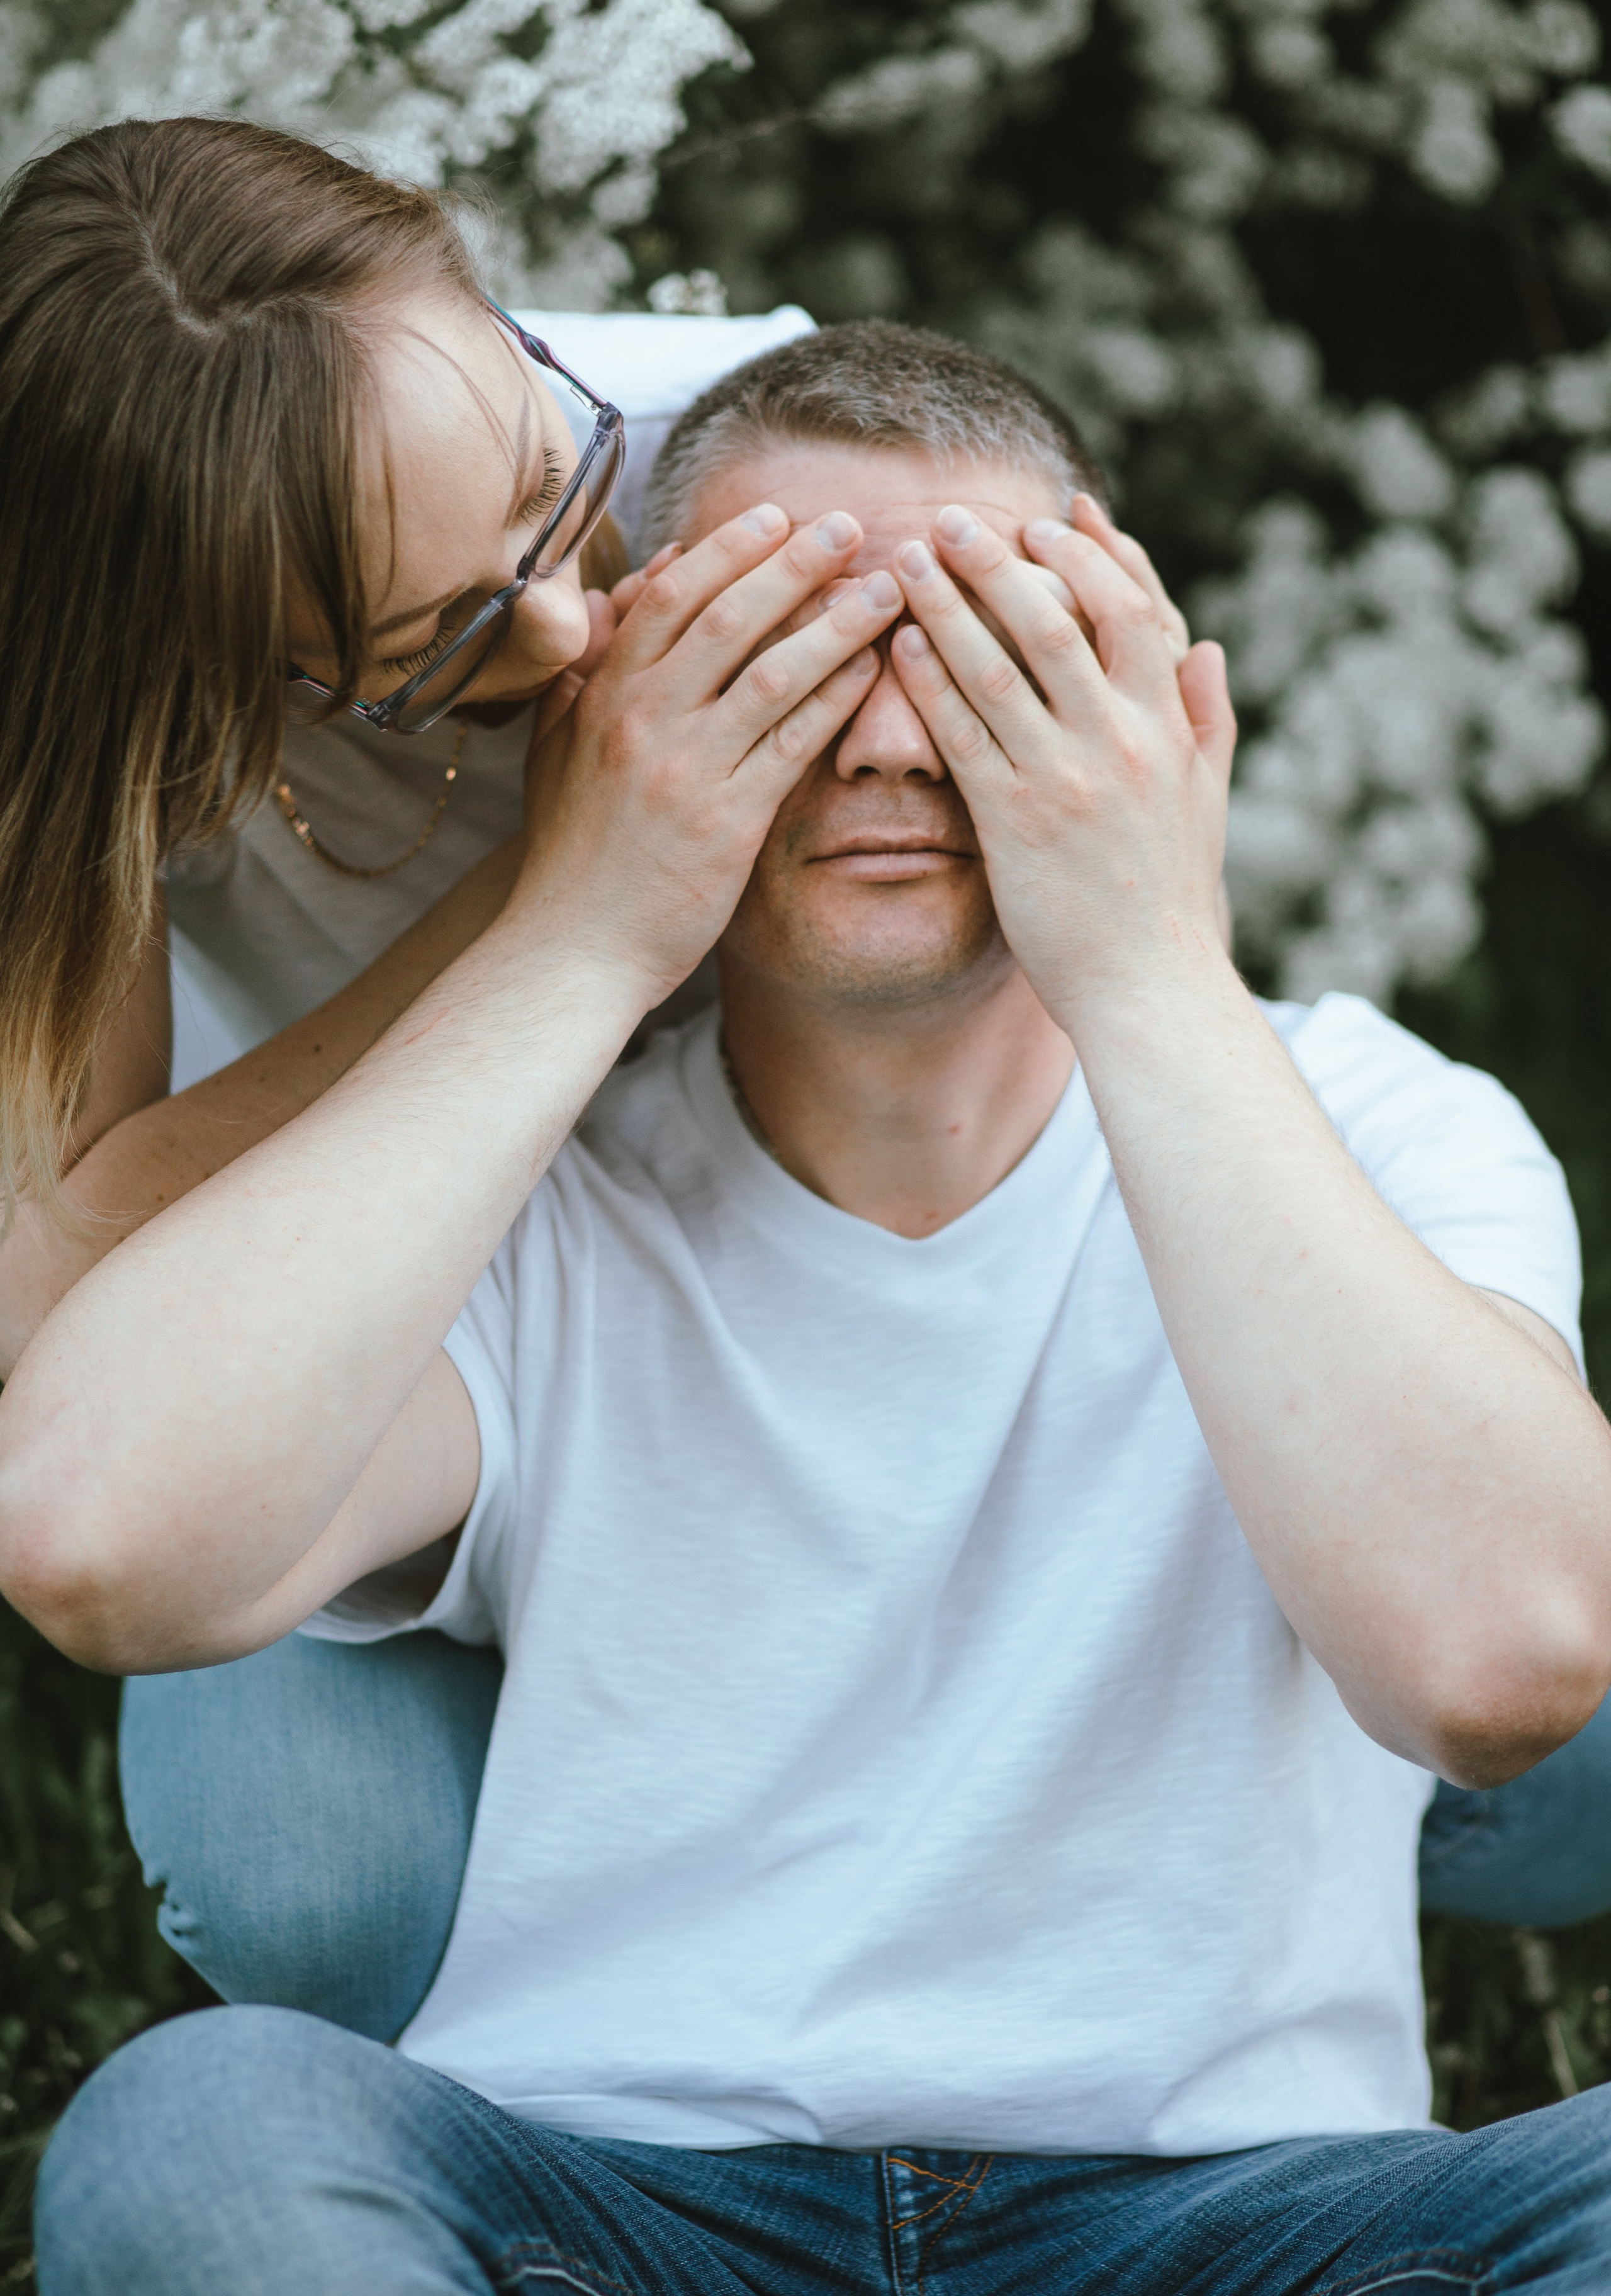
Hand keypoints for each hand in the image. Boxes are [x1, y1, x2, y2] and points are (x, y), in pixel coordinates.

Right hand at [515, 506, 902, 1004]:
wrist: (572, 948)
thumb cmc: (571, 856)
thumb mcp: (555, 751)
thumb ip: (582, 673)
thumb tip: (611, 599)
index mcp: (602, 697)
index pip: (668, 598)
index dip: (726, 551)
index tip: (776, 518)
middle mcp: (642, 722)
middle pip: (727, 619)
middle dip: (792, 565)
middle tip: (847, 525)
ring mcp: (685, 770)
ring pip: (770, 674)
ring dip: (833, 623)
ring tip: (883, 588)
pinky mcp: (725, 823)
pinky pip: (791, 745)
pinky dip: (836, 700)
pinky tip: (875, 670)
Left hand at [887, 505, 1235, 1030]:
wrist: (1151, 990)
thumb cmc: (1172, 902)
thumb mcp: (1208, 801)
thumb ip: (1208, 719)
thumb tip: (1208, 648)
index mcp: (1169, 727)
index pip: (1138, 610)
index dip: (1098, 553)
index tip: (1062, 513)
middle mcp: (1123, 739)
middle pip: (1061, 617)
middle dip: (1003, 559)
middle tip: (953, 518)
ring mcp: (1069, 777)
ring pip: (1001, 664)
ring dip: (949, 603)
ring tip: (907, 559)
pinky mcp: (1018, 821)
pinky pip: (964, 734)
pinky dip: (930, 682)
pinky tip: (897, 646)